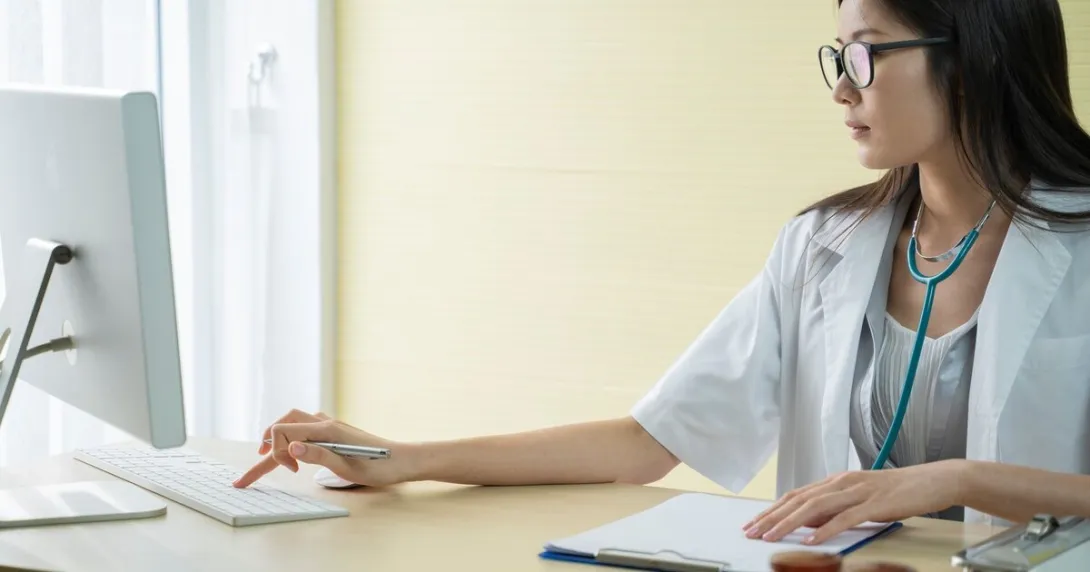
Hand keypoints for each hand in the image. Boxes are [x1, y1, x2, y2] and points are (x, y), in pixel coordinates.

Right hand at [232, 409, 411, 488]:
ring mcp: (330, 425)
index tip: (293, 472)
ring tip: (266, 452)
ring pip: (294, 420)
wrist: (401, 460)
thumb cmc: (377, 467)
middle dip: (267, 440)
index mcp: (326, 430)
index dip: (278, 452)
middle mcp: (326, 423)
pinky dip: (292, 433)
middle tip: (256, 460)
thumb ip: (318, 456)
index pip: (284, 431)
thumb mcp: (346, 467)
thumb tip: (290, 449)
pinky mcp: (335, 431)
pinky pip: (306, 424)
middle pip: (284, 421)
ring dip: (277, 433)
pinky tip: (292, 446)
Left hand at [740, 460, 965, 544]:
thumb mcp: (860, 499)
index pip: (796, 494)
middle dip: (772, 516)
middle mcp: (842, 483)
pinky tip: (812, 540)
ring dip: (790, 523)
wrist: (934, 480)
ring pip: (816, 507)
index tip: (754, 523)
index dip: (773, 509)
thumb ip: (835, 509)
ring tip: (772, 536)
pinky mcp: (875, 504)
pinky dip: (826, 529)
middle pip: (799, 500)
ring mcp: (858, 492)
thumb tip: (810, 524)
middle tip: (752, 531)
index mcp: (837, 481)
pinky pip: (846, 518)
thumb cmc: (898, 491)